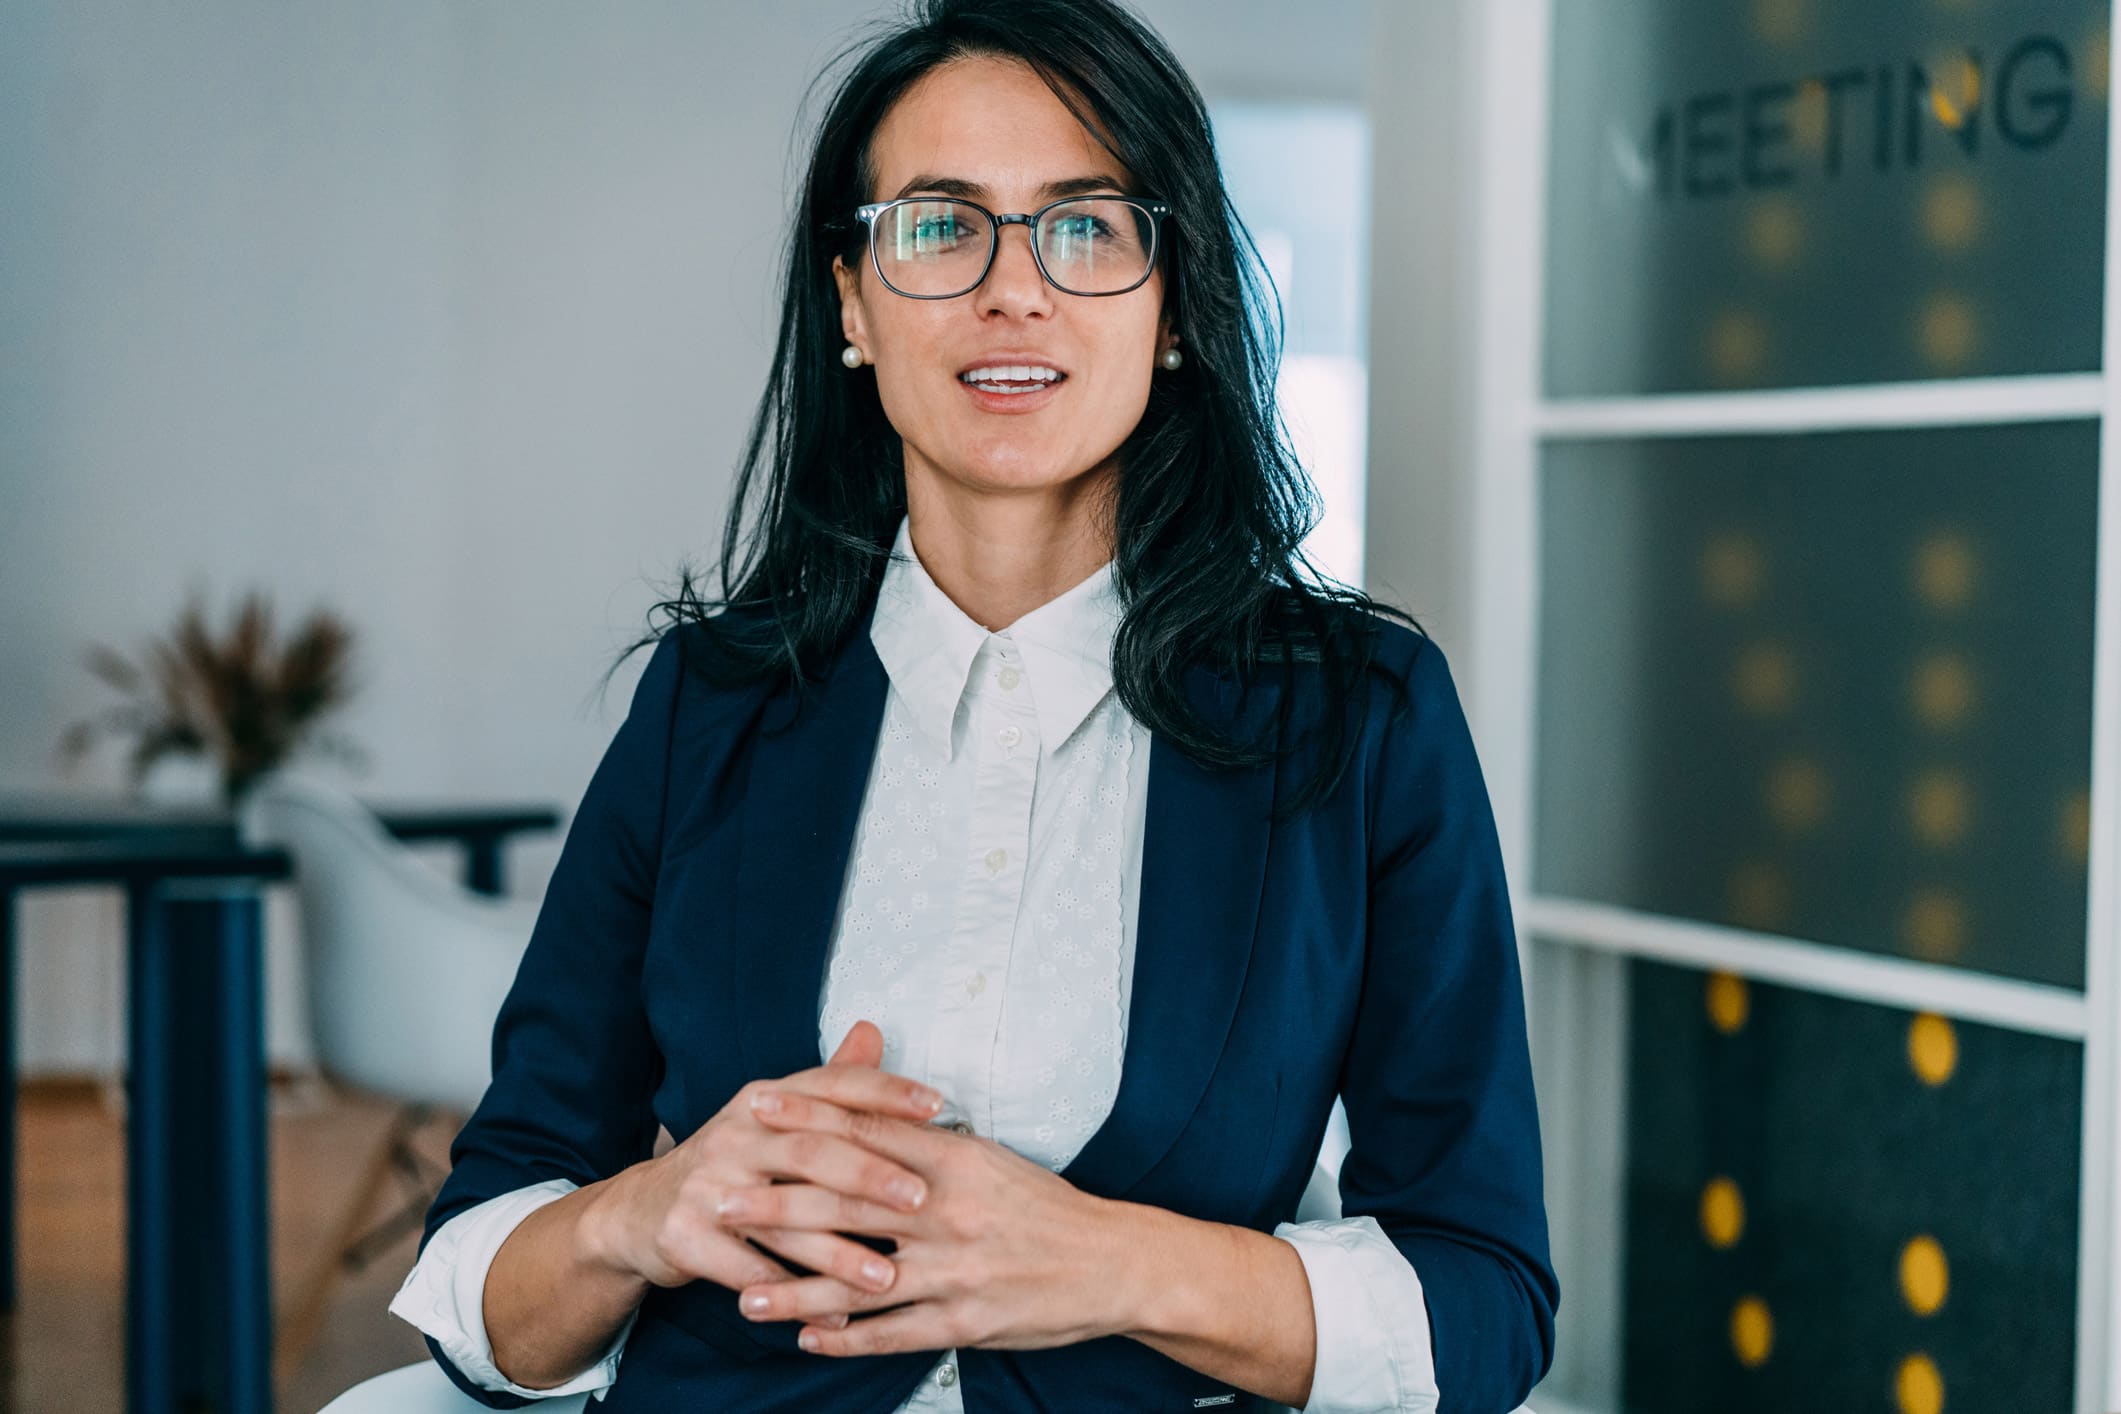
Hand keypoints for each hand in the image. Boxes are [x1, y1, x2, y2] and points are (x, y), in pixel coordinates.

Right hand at [580, 1021, 943, 1326]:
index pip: (831, 1087)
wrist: (641, 1211)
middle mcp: (736, 1133)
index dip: (885, 1092)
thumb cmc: (732, 1163)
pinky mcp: (686, 1235)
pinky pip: (750, 1272)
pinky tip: (837, 1318)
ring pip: (784, 1221)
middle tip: (920, 1199)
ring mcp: (707, 1185)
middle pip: (811, 1150)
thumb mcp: (774, 1117)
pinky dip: (795, 1296)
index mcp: (766, 1100)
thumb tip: (873, 1030)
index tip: (937, 1107)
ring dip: (838, 1254)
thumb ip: (829, 1084)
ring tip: (886, 1278)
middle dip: (869, 1175)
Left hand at [720, 1085, 1129, 1357]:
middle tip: (722, 1199)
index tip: (758, 1108)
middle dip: (776, 1203)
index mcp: (956, 1161)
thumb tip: (874, 1120)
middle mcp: (948, 1213)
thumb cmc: (1047, 1209)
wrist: (1112, 1262)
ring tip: (745, 1295)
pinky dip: (845, 1338)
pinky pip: (892, 1332)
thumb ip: (929, 1144)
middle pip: (845, 1203)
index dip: (807, 1119)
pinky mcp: (964, 1321)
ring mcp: (953, 1271)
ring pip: (857, 1280)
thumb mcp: (990, 1160)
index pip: (866, 1131)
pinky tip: (807, 1338)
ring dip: (794, 1289)